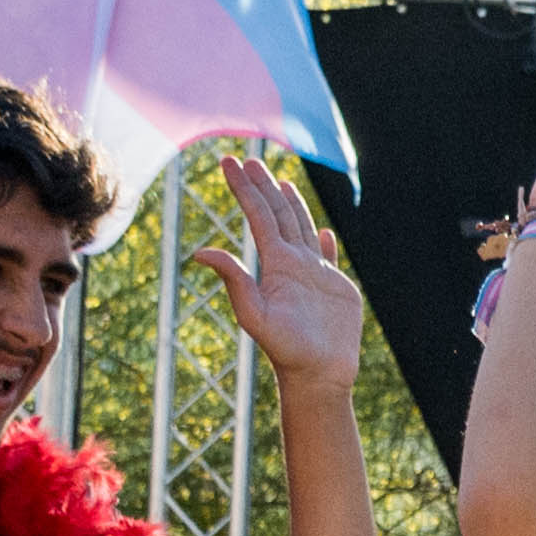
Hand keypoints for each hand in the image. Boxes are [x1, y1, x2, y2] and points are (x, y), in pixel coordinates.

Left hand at [205, 144, 369, 386]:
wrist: (318, 376)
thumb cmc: (286, 350)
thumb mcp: (255, 313)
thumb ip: (233, 280)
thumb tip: (199, 252)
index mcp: (275, 264)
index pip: (258, 215)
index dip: (244, 188)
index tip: (228, 161)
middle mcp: (293, 264)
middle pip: (277, 214)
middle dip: (262, 186)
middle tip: (247, 160)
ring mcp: (315, 274)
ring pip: (301, 228)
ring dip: (291, 205)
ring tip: (282, 182)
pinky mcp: (336, 288)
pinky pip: (329, 258)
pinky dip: (324, 243)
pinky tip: (322, 233)